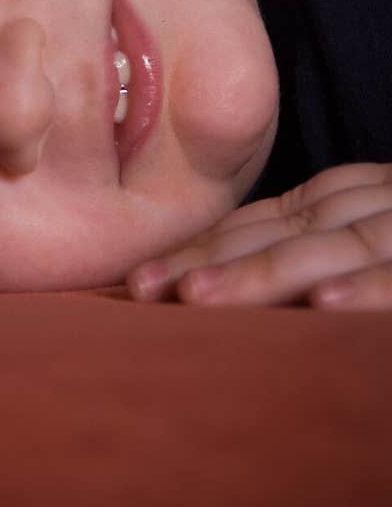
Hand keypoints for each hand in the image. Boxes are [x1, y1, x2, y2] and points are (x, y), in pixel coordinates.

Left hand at [128, 163, 391, 309]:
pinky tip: (325, 303)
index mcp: (352, 203)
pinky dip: (369, 287)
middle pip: (286, 232)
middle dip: (210, 259)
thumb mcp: (366, 249)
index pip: (266, 222)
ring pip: (336, 248)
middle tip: (142, 287)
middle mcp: (376, 210)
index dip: (202, 246)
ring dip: (265, 271)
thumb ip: (308, 254)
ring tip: (199, 295)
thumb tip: (211, 293)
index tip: (139, 279)